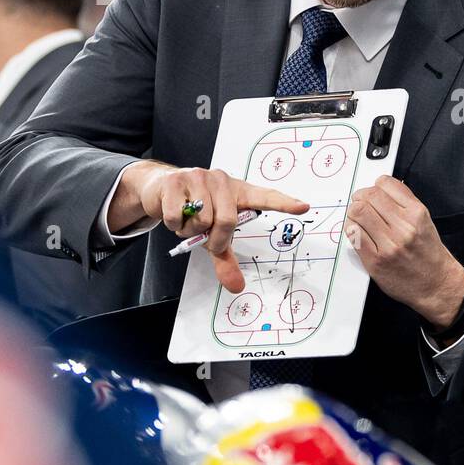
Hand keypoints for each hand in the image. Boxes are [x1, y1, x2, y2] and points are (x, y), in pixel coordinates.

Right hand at [115, 161, 308, 292]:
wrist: (159, 187)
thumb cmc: (195, 209)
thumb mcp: (213, 233)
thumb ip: (225, 258)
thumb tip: (236, 287)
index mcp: (238, 191)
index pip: (266, 197)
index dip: (285, 203)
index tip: (304, 207)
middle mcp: (221, 181)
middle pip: (228, 221)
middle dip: (215, 238)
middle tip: (206, 237)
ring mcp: (198, 178)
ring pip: (201, 220)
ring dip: (190, 231)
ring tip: (188, 221)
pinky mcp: (175, 181)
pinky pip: (177, 217)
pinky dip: (174, 225)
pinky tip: (174, 215)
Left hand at [344, 175, 463, 330]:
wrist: (436, 284)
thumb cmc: (428, 254)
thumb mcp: (425, 221)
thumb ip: (404, 203)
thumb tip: (381, 189)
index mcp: (416, 213)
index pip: (385, 184)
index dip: (375, 186)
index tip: (373, 192)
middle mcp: (404, 227)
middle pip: (369, 196)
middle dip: (360, 197)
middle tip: (361, 204)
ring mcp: (389, 244)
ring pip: (358, 212)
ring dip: (354, 212)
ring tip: (359, 219)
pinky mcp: (375, 260)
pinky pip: (353, 234)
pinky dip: (351, 229)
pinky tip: (358, 231)